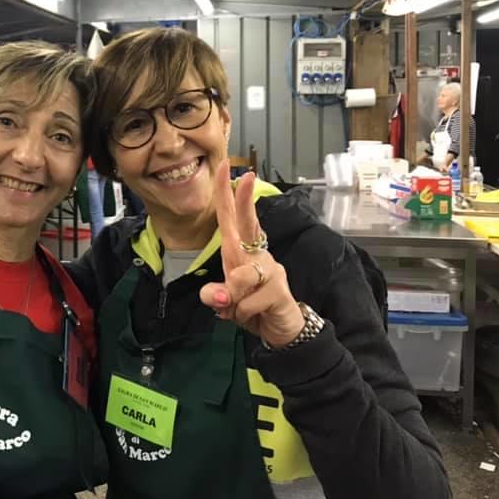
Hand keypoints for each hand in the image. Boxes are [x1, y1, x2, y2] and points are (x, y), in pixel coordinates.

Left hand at [199, 160, 305, 348]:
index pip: (232, 219)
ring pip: (240, 277)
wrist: (282, 330)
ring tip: (238, 310)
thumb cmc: (251, 307)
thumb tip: (219, 295)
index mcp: (241, 251)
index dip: (227, 195)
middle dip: (244, 200)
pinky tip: (253, 315)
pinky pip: (247, 302)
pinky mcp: (279, 288)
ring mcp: (270, 268)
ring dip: (232, 300)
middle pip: (249, 223)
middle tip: (245, 176)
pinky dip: (242, 314)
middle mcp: (257, 254)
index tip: (224, 168)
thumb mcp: (226, 304)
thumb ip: (216, 296)